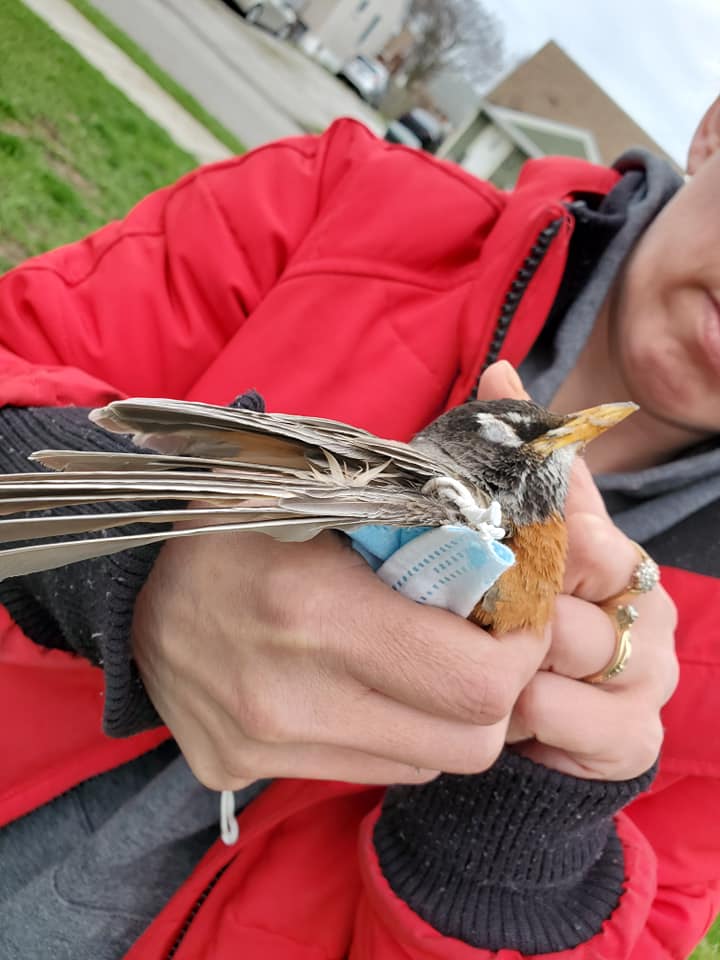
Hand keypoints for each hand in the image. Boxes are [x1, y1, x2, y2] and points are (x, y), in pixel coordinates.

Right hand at [131, 524, 547, 790]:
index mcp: (314, 610)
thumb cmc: (232, 515)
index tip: (522, 609)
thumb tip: (507, 546)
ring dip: (449, 714)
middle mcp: (288, 698)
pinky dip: (397, 732)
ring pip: (426, 765)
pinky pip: (368, 770)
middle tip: (490, 639)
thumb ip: (418, 516)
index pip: (477, 681)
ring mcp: (261, 746)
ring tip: (426, 656)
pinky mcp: (240, 769)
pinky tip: (370, 682)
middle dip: (501, 692)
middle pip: (469, 744)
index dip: (524, 649)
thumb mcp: (321, 486)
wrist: (125, 576)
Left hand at [476, 362, 678, 779]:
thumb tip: (499, 372)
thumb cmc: (529, 611)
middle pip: (571, 594)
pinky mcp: (635, 735)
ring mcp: (649, 673)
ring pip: (565, 655)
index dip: (525, 551)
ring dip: (514, 664)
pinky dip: (531, 717)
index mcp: (617, 551)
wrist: (545, 711)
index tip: (487, 565)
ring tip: (498, 665)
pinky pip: (568, 718)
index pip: (582, 535)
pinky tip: (519, 711)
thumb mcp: (525, 533)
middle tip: (480, 623)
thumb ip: (520, 459)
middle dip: (512, 614)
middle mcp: (647, 606)